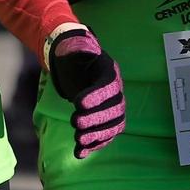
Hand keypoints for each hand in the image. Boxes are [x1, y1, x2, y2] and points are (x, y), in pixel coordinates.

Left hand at [46, 29, 124, 157]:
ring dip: (96, 136)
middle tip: (75, 122)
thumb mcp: (74, 46)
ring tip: (78, 140)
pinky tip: (80, 153)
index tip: (77, 103)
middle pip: (114, 110)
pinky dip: (94, 146)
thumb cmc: (73, 54)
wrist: (74, 63)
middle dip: (95, 119)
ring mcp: (112, 107)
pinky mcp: (105, 120)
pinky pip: (106, 136)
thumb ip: (78, 45)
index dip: (96, 96)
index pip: (108, 86)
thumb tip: (78, 36)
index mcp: (109, 71)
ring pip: (112, 126)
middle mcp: (116, 90)